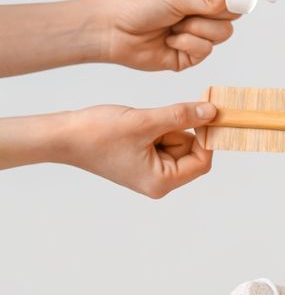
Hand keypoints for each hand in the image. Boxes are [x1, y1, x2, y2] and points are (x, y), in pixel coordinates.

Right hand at [60, 102, 217, 197]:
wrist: (62, 135)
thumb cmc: (97, 133)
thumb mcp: (145, 121)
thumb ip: (182, 116)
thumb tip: (212, 112)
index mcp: (162, 182)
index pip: (202, 162)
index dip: (206, 137)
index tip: (204, 113)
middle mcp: (159, 182)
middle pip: (191, 152)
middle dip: (178, 130)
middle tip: (155, 119)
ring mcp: (151, 172)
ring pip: (177, 143)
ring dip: (165, 127)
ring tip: (139, 124)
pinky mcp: (143, 162)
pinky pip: (163, 142)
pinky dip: (156, 129)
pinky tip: (135, 127)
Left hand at [103, 0, 237, 71]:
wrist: (113, 32)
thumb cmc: (136, 7)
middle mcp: (201, 15)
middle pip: (231, 19)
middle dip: (210, 17)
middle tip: (188, 14)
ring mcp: (197, 36)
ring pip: (221, 36)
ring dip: (196, 31)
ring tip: (173, 28)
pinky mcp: (191, 56)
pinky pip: (205, 51)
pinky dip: (187, 44)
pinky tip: (170, 41)